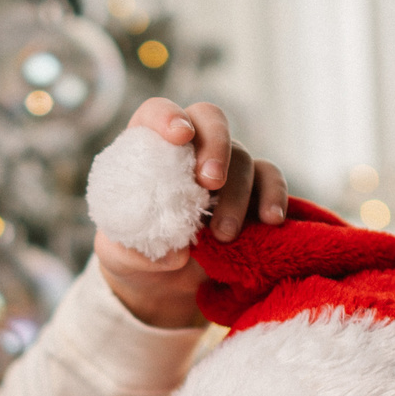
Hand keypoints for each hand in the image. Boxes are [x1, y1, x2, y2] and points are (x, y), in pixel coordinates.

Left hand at [94, 97, 288, 329]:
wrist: (160, 283)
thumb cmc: (134, 254)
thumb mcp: (120, 255)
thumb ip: (136, 252)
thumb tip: (178, 254)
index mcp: (147, 147)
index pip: (157, 112)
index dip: (168, 116)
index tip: (179, 136)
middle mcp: (190, 147)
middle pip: (210, 120)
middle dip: (215, 147)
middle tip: (210, 183)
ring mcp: (224, 165)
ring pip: (241, 157)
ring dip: (236, 194)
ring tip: (224, 235)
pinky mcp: (251, 190)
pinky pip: (269, 178)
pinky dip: (274, 195)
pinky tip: (272, 219)